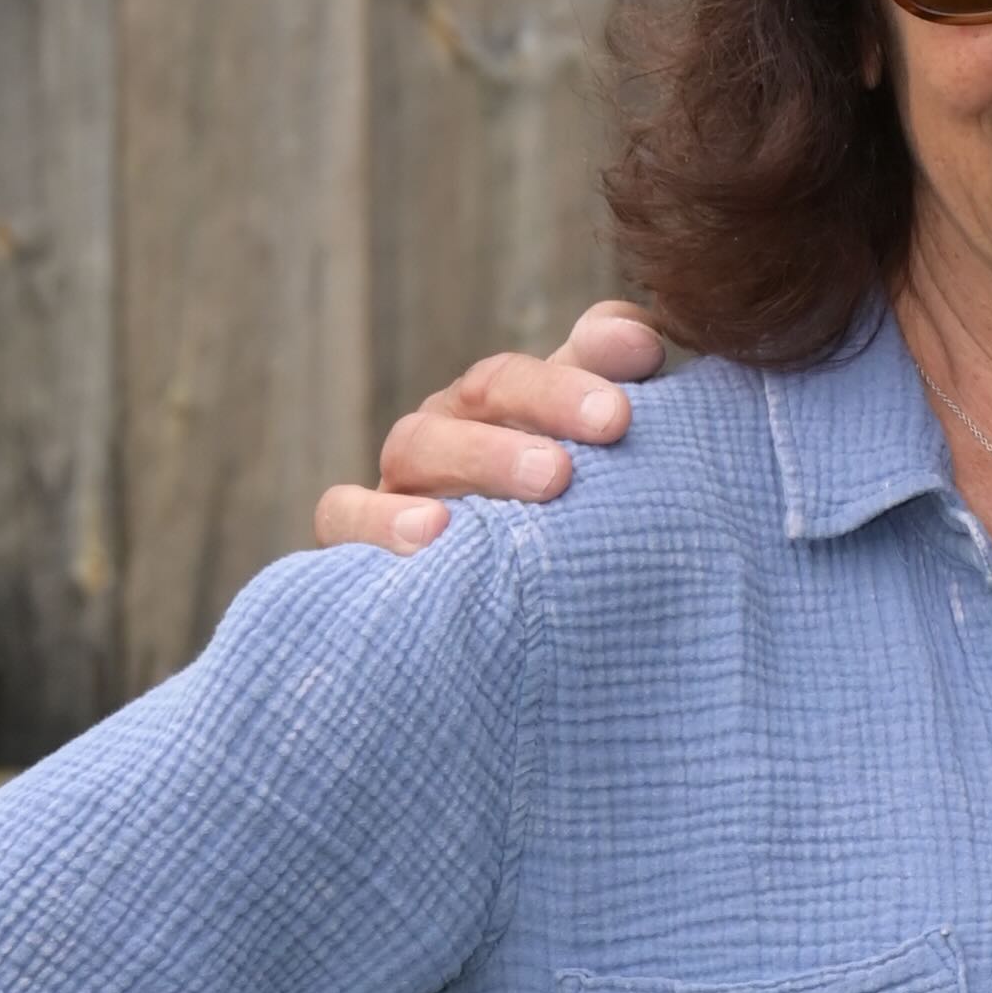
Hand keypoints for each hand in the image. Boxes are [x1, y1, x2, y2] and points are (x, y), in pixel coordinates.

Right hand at [315, 306, 665, 552]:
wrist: (506, 651)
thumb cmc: (573, 552)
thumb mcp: (612, 488)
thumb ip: (628, 411)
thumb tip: (643, 341)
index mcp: (522, 406)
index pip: (569, 354)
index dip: (597, 349)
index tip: (648, 355)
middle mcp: (459, 429)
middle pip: (491, 390)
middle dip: (551, 398)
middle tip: (613, 421)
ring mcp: (404, 483)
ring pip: (421, 444)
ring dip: (484, 455)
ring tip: (552, 478)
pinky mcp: (356, 539)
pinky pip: (343, 514)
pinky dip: (378, 518)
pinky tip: (433, 533)